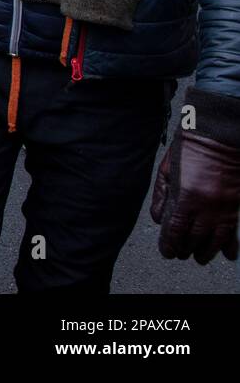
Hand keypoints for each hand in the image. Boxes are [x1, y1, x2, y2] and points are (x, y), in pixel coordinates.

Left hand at [151, 93, 239, 264]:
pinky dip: (229, 245)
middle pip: (194, 238)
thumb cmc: (188, 148)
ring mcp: (224, 207)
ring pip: (215, 239)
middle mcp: (207, 206)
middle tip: (179, 254)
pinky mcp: (235, 205)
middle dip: (185, 248)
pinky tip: (228, 255)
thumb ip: (163, 197)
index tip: (167, 252)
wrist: (219, 135)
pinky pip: (233, 231)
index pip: (175, 230)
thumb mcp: (167, 170)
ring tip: (199, 257)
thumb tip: (160, 220)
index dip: (170, 244)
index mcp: (186, 196)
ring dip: (207, 251)